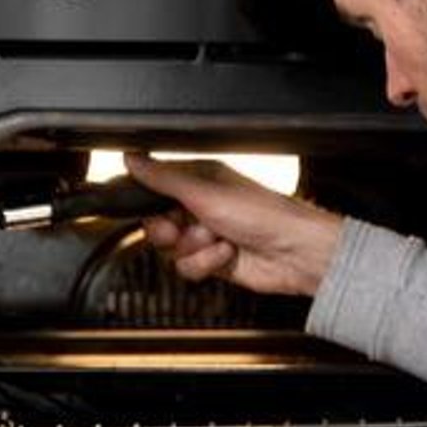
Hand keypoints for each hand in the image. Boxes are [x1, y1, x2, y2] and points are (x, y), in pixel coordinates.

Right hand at [126, 153, 344, 297]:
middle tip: (180, 228)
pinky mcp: (214, 262)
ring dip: (193, 248)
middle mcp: (202, 207)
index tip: (153, 208)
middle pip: (158, 224)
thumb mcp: (204, 192)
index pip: (156, 189)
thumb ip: (163, 178)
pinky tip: (226, 254)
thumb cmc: (264, 214)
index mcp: (199, 180)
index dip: (149, 202)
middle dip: (169, 231)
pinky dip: (205, 263)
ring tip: (217, 239)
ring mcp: (208, 236)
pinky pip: (188, 268)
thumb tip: (132, 158)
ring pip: (172, 250)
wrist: (294, 253)